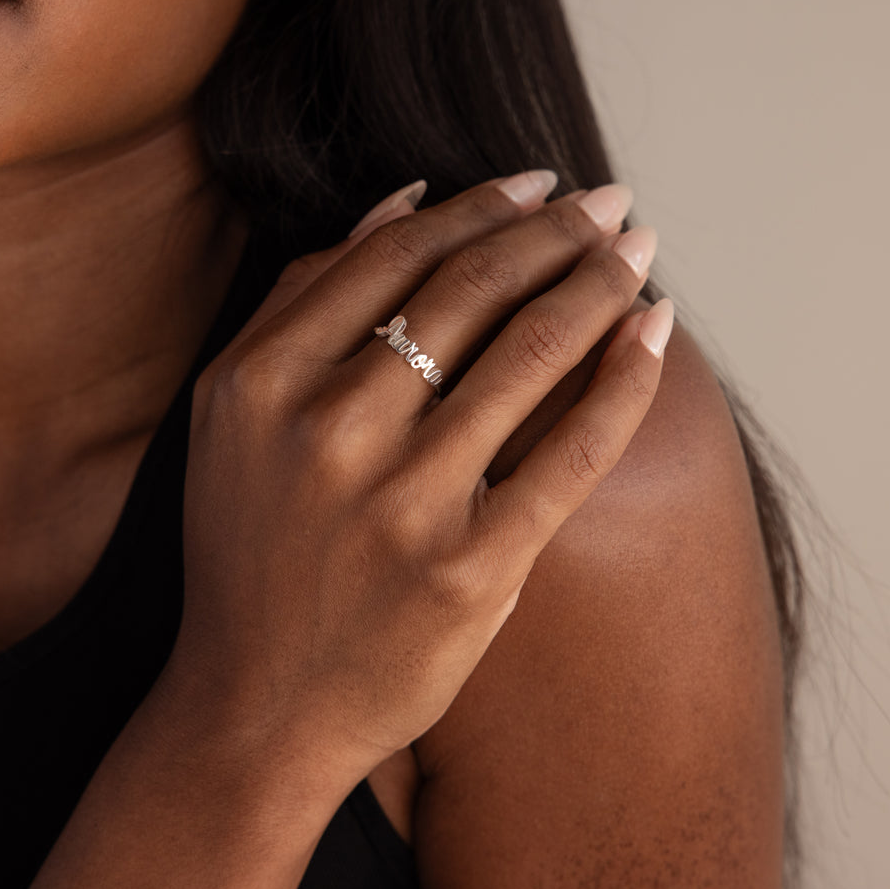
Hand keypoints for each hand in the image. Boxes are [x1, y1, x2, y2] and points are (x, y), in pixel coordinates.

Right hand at [173, 173, 672, 782]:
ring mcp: (402, 502)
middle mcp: (328, 430)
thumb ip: (301, 300)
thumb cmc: (252, 551)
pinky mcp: (471, 570)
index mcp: (263, 379)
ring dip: (599, 282)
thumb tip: (402, 198)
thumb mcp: (235, 415)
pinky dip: (624, 379)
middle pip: (469, 289)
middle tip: (608, 202)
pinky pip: (572, 452)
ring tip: (636, 250)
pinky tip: (654, 330)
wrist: (256, 706)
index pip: (396, 255)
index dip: (481, 205)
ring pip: (529, 351)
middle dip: (557, 230)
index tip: (538, 182)